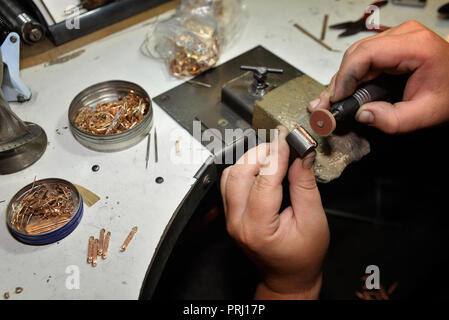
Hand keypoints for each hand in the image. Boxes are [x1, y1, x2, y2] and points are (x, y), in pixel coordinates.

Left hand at [220, 126, 329, 299]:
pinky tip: (262, 167)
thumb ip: (305, 185)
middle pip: (239, 173)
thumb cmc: (302, 256)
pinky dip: (244, 168)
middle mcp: (237, 222)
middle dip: (262, 152)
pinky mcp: (230, 213)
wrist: (287, 276)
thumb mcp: (313, 220)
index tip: (289, 137)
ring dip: (251, 159)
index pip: (263, 180)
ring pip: (230, 174)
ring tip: (275, 155)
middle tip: (283, 144)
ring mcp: (230, 218)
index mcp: (258, 227)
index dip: (277, 154)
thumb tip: (302, 154)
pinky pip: (229, 183)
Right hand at [308, 21, 448, 133]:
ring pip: (356, 55)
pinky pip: (364, 57)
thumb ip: (393, 120)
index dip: (346, 76)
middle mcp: (404, 35)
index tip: (336, 99)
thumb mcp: (426, 114)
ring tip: (331, 101)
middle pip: (357, 53)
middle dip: (340, 80)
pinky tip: (343, 92)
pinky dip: (352, 76)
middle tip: (326, 104)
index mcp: (416, 46)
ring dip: (343, 79)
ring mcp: (397, 37)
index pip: (366, 54)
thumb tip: (361, 115)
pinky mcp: (391, 45)